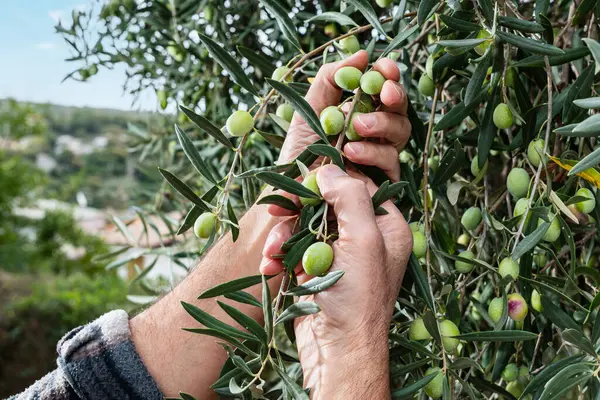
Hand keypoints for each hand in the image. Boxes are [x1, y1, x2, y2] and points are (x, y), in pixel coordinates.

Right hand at [260, 165, 412, 397]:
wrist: (335, 353)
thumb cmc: (357, 300)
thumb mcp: (364, 242)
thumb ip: (351, 198)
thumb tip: (329, 169)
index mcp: (386, 227)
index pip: (358, 185)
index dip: (330, 179)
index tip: (304, 179)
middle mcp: (364, 237)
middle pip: (325, 203)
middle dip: (298, 210)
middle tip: (275, 212)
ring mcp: (337, 253)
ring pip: (304, 224)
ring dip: (282, 236)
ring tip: (271, 253)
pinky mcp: (314, 269)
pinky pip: (292, 248)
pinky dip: (278, 255)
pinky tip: (269, 267)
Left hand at [277, 49, 409, 172]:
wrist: (290, 190)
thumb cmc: (298, 151)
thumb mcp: (309, 109)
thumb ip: (330, 79)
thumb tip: (362, 55)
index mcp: (360, 111)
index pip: (383, 87)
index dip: (388, 75)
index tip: (386, 68)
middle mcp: (374, 132)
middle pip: (399, 108)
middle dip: (394, 96)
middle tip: (385, 93)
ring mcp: (380, 156)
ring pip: (400, 132)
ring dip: (381, 124)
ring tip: (356, 127)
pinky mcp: (382, 181)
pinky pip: (391, 161)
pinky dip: (373, 153)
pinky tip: (352, 152)